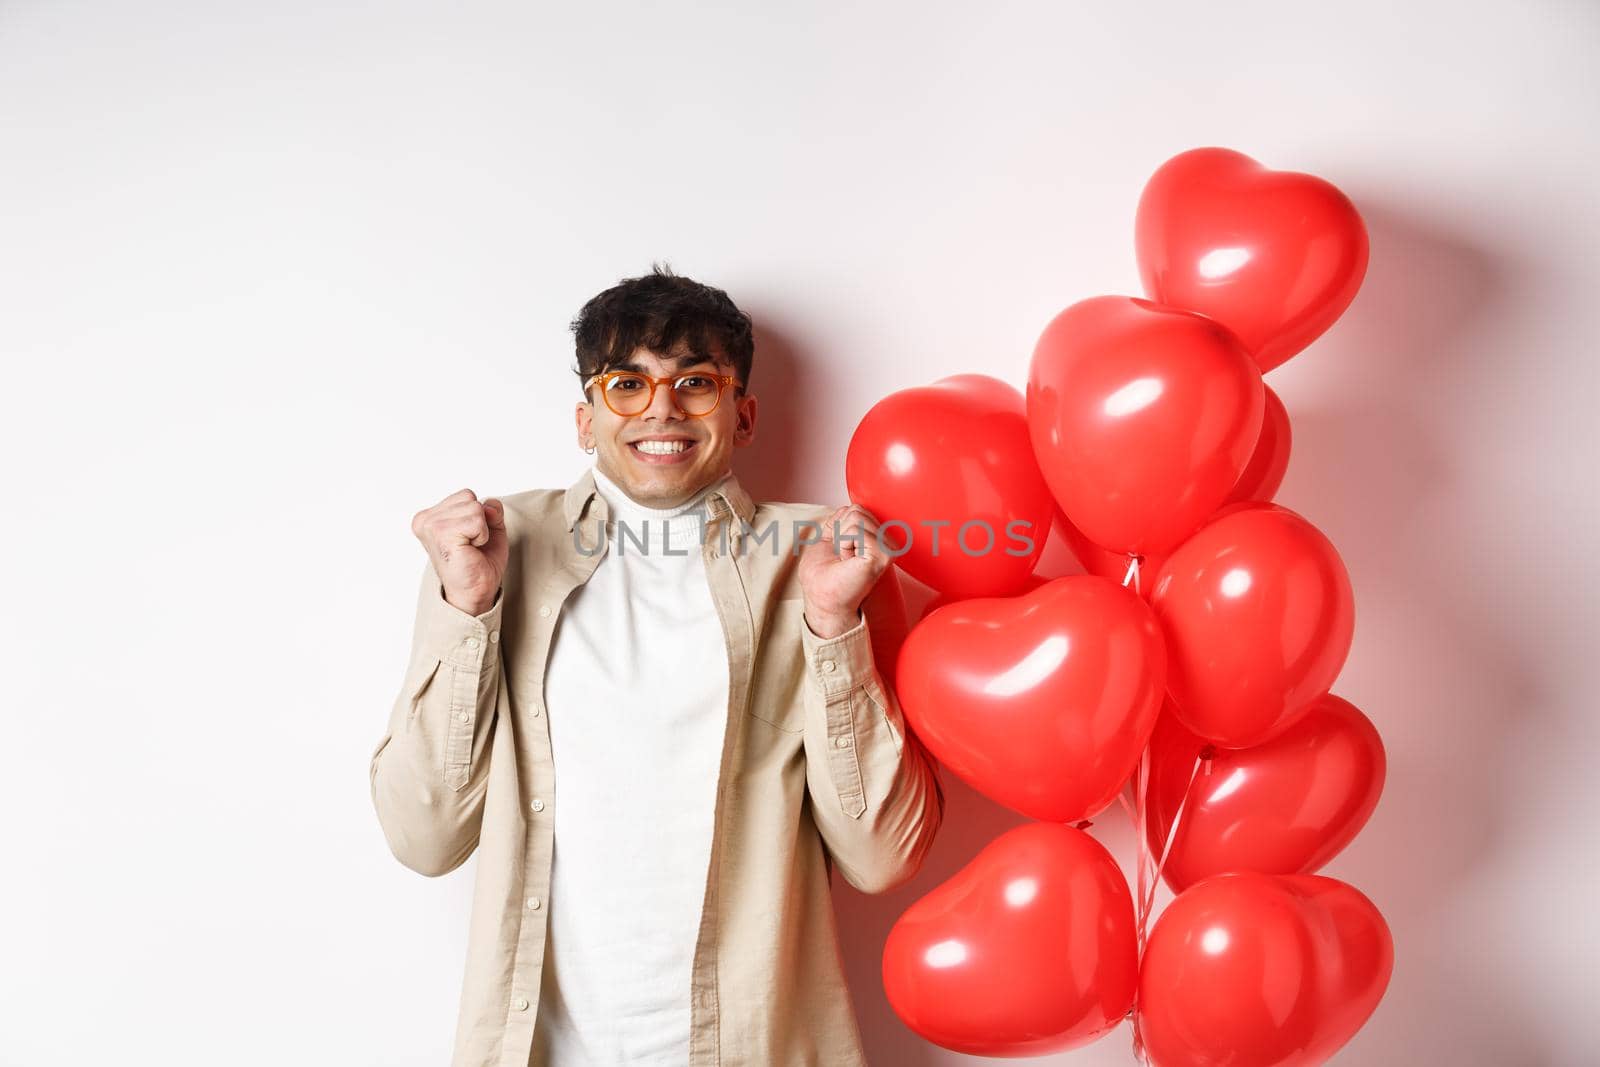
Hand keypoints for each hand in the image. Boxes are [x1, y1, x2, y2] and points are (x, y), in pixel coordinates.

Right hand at [412, 488, 507, 615]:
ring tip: (470, 548)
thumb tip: (488, 506)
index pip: (465, 495)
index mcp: (429, 517)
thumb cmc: (479, 562)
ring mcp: (431, 526)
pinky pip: (477, 520)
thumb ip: (491, 509)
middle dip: (480, 521)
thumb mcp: (490, 528)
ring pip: (475, 507)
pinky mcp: (441, 534)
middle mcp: (425, 520)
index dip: (478, 516)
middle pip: (469, 497)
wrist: (476, 592)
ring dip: (481, 530)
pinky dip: (482, 536)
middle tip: (471, 545)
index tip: (469, 538)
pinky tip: (470, 550)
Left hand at [798, 504, 890, 637]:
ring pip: (857, 517)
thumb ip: (840, 522)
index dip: (839, 526)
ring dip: (842, 539)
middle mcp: (886, 543)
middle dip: (841, 531)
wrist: (823, 601)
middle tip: (843, 557)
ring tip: (847, 560)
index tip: (839, 550)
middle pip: (858, 510)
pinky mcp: (882, 555)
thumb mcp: (827, 540)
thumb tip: (849, 506)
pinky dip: (844, 544)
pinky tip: (849, 561)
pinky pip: (856, 530)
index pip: (857, 508)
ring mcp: (887, 548)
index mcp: (875, 539)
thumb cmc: (823, 577)